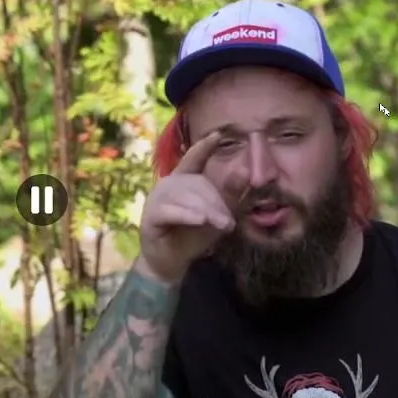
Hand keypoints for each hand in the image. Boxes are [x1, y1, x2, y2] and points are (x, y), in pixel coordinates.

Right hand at [138, 131, 234, 281]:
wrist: (172, 261)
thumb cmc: (194, 234)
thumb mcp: (218, 214)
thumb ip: (231, 193)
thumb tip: (246, 168)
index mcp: (184, 179)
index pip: (194, 158)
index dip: (204, 146)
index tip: (218, 135)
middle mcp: (169, 184)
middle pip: (196, 184)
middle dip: (216, 202)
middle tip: (229, 222)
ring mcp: (157, 199)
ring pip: (186, 198)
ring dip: (206, 211)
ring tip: (221, 225)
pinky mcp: (150, 217)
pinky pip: (171, 212)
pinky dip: (187, 215)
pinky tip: (199, 220)